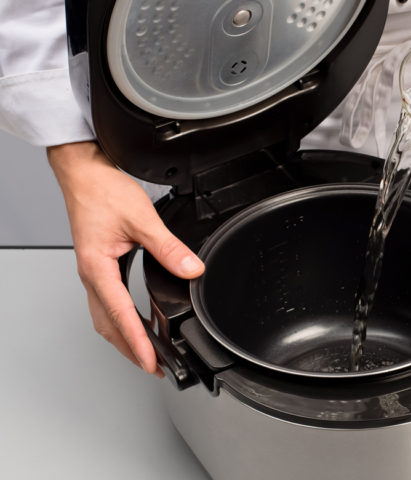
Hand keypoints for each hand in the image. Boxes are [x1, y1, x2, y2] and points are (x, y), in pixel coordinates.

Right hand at [48, 141, 204, 375]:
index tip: (152, 363)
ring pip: (105, 318)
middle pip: (108, 326)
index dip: (137, 342)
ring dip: (125, 338)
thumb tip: (191, 270)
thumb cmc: (103, 192)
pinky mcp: (99, 266)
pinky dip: (122, 320)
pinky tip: (136, 321)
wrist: (84, 173)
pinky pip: (107, 303)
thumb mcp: (142, 219)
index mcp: (98, 268)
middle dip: (130, 350)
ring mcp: (93, 273)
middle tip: (155, 367)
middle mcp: (92, 276)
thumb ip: (168, 248)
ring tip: (147, 353)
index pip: (120, 315)